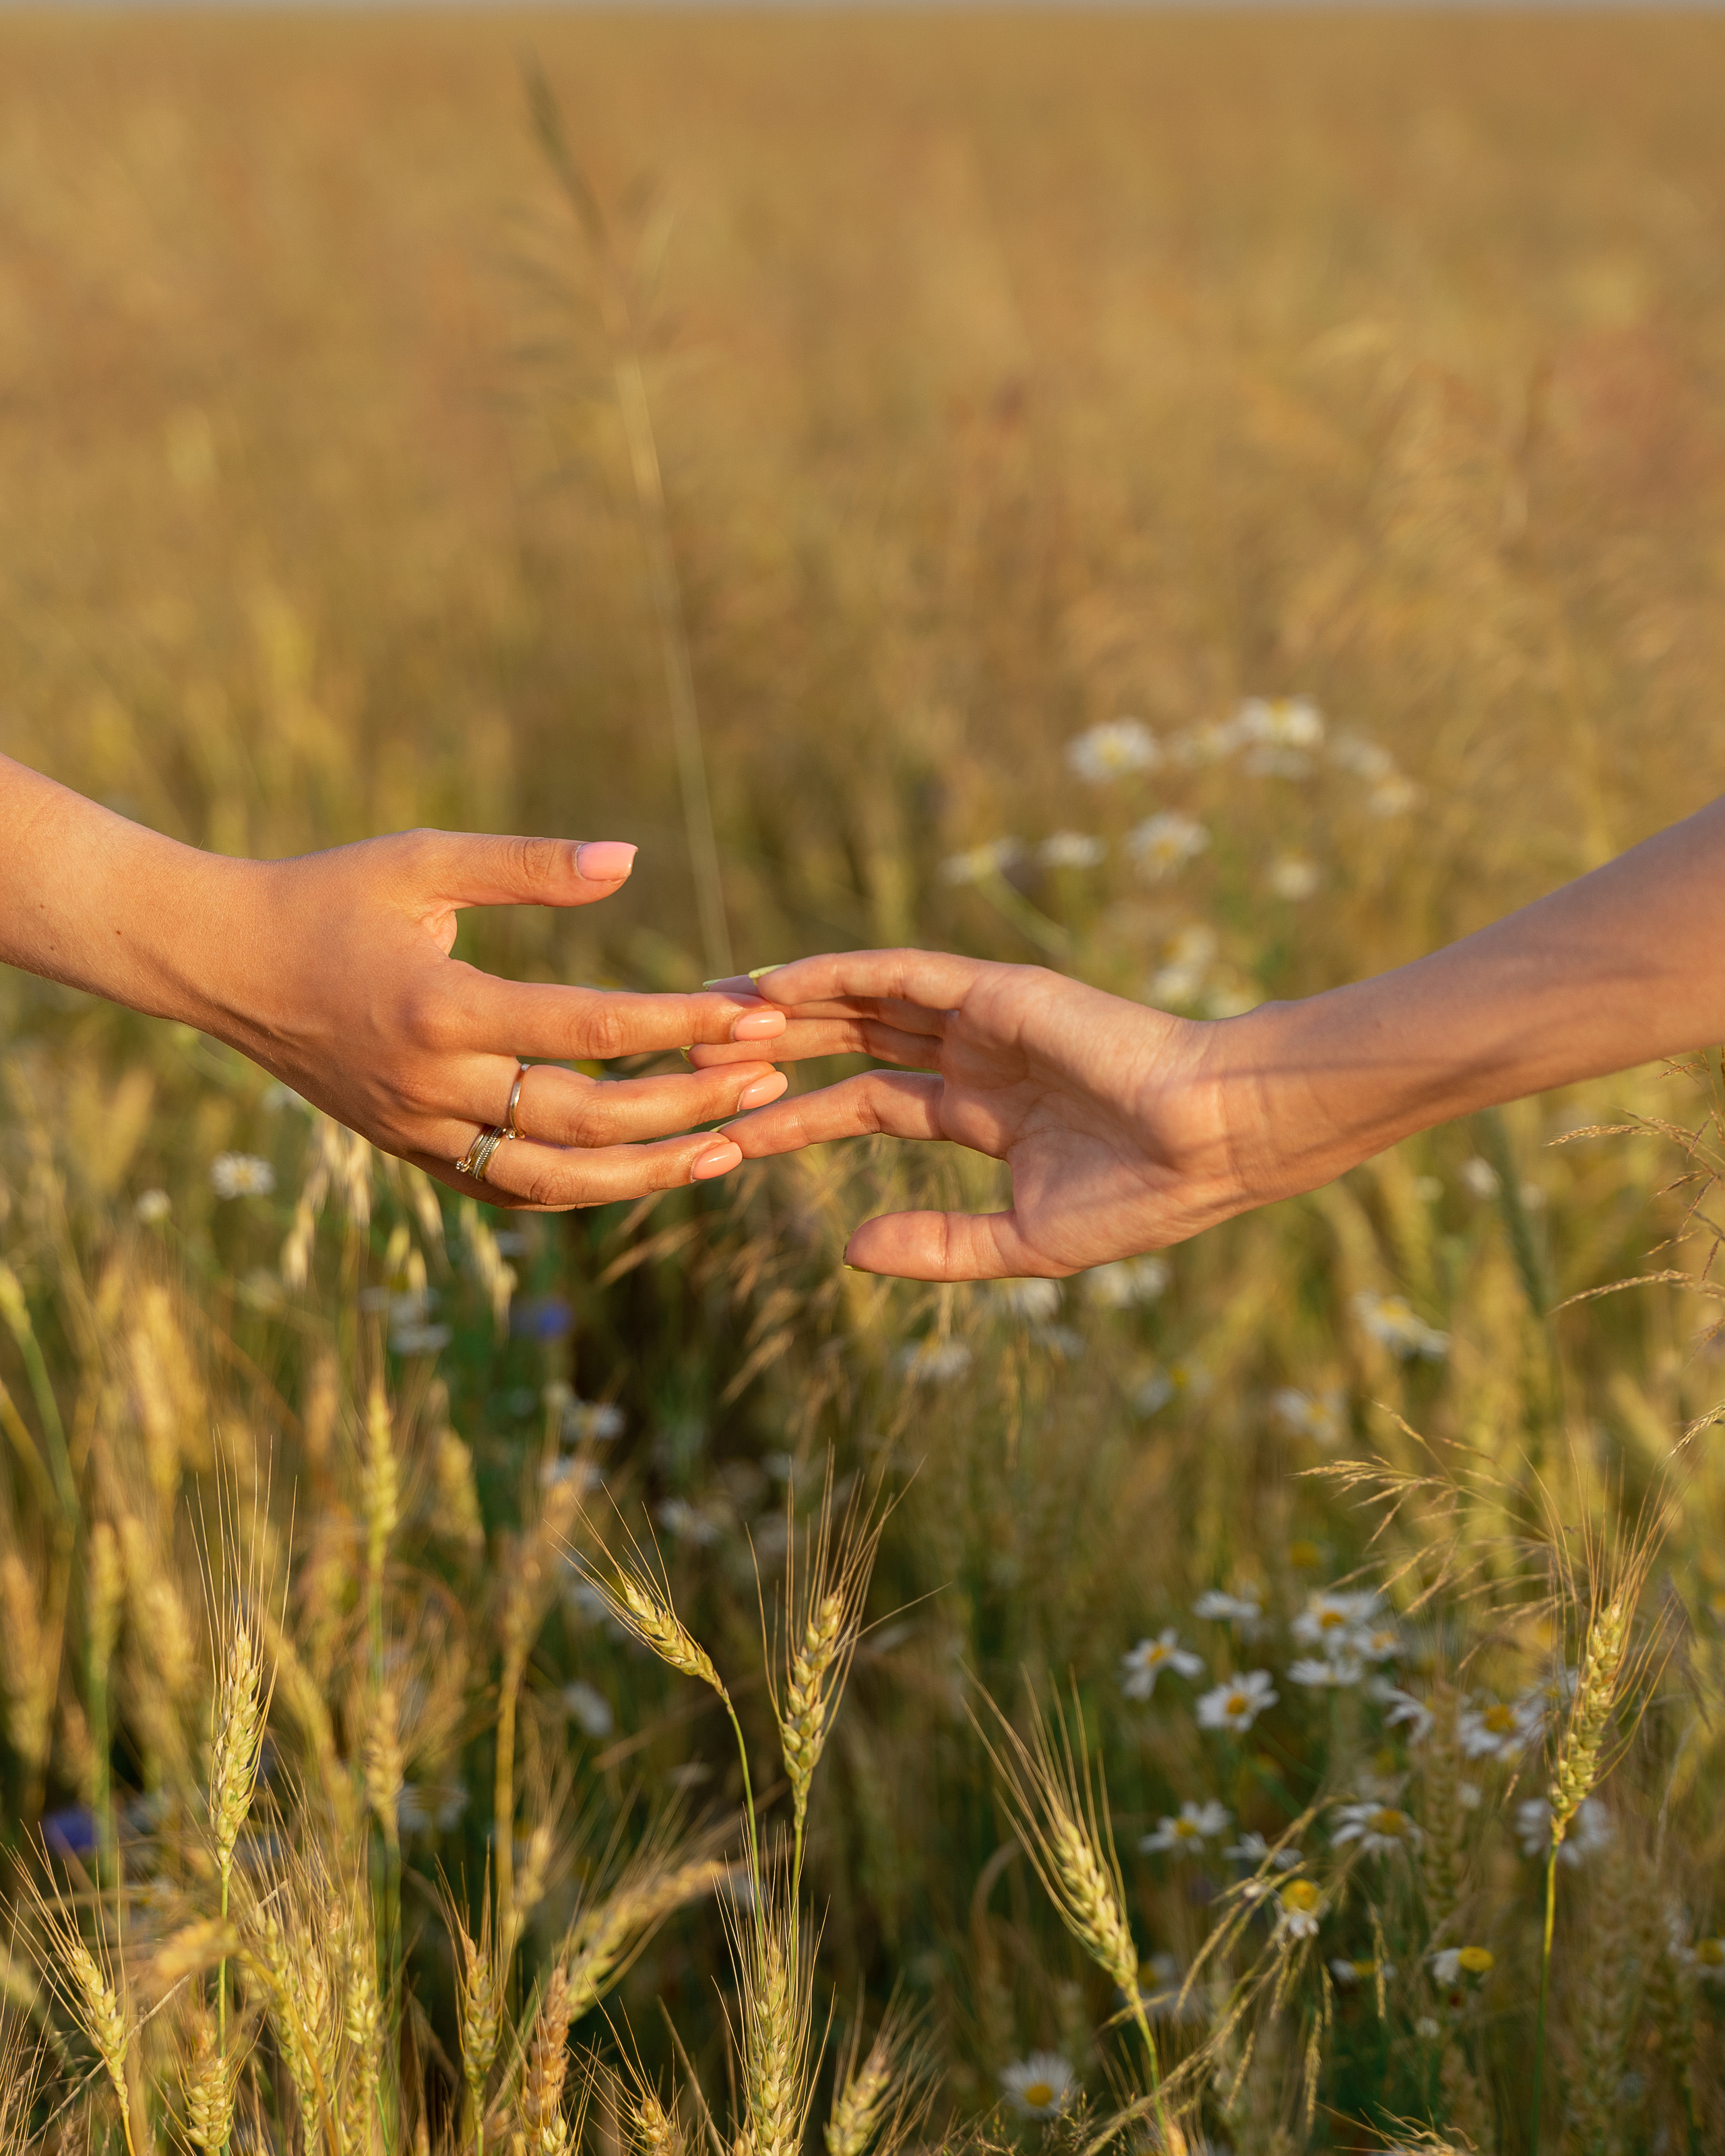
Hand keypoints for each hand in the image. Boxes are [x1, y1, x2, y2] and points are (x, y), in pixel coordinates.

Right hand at [198, 832, 790, 1208]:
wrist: (224, 964)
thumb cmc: (328, 895)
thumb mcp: (422, 859)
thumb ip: (528, 865)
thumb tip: (630, 859)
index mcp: (439, 1009)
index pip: (587, 1028)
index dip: (679, 1024)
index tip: (754, 1016)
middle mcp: (432, 1086)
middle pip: (586, 1118)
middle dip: (687, 1104)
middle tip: (770, 1080)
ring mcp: (421, 1132)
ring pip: (556, 1179)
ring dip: (652, 1171)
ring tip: (732, 1146)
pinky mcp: (414, 1153)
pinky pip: (513, 1190)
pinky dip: (586, 1187)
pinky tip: (650, 1168)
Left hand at [690, 949, 1251, 1277]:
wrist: (1211, 1143)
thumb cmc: (1140, 1198)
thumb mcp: (1020, 1242)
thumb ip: (935, 1245)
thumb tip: (846, 1248)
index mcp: (981, 1111)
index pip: (863, 1106)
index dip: (795, 1118)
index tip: (727, 1133)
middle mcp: (973, 1055)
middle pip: (848, 1041)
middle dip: (774, 1045)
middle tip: (691, 1050)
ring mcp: (982, 1018)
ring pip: (859, 1001)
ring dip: (785, 1004)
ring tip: (707, 1008)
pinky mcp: (994, 989)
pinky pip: (895, 973)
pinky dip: (832, 974)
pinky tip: (773, 983)